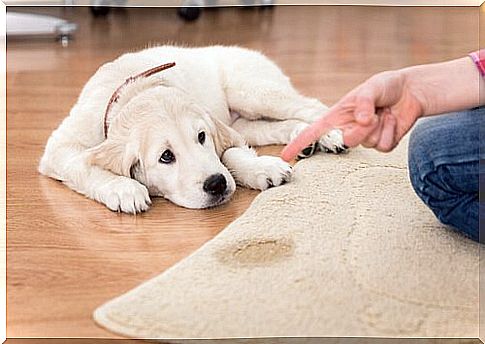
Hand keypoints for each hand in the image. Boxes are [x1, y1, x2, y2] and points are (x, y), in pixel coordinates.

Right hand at [281, 70, 424, 160]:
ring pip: (367, 144)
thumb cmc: (385, 86)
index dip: (299, 144)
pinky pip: (383, 147)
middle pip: (346, 141)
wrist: (410, 92)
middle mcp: (348, 129)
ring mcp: (364, 139)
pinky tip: (393, 121)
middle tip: (373, 115)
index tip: (286, 156)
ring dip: (379, 127)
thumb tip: (360, 120)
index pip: (313, 132)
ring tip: (384, 113)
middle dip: (361, 130)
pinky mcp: (381, 144)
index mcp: (338, 116)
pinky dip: (391, 132)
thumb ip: (364, 102)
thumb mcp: (372, 86)